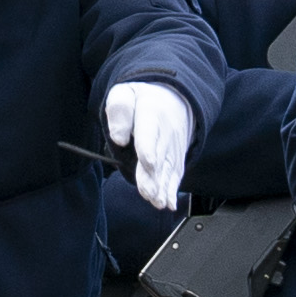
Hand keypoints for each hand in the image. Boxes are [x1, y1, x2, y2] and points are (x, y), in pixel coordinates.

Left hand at [102, 81, 190, 210]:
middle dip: (154, 176)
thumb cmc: (143, 98)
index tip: (147, 162)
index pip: (150, 132)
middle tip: (149, 192)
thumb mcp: (126, 92)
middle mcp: (166, 132)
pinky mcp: (177, 157)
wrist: (175, 96)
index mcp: (151, 114)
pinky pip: (176, 174)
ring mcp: (174, 146)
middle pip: (159, 156)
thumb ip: (120, 110)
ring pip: (168, 168)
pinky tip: (169, 204)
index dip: (149, 148)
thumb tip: (118, 138)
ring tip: (157, 202)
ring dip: (163, 187)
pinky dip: (173, 190)